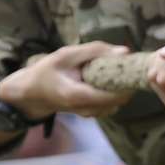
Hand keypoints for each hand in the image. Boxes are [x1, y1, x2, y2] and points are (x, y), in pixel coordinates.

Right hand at [0, 42, 132, 119]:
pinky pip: (111, 103)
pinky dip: (114, 91)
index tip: (132, 66)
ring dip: (121, 87)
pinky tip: (107, 78)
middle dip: (127, 83)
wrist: (32, 93)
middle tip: (126, 65)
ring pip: (118, 102)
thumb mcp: (66, 55)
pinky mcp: (92, 113)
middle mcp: (87, 109)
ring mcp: (90, 114)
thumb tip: (125, 51)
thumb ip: (95, 51)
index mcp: (78, 96)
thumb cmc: (47, 72)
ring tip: (115, 70)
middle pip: (121, 100)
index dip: (128, 82)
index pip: (115, 95)